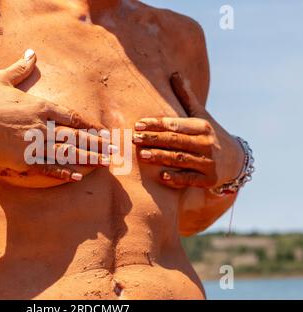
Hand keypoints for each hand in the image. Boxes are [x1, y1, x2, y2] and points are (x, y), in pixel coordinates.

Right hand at [0, 50, 108, 182]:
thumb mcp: (3, 79)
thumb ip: (21, 68)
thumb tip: (31, 53)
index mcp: (41, 106)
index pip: (73, 117)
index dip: (90, 126)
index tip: (103, 132)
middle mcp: (43, 124)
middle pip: (76, 136)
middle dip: (97, 144)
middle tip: (113, 151)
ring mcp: (35, 142)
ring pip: (67, 152)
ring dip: (88, 158)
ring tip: (104, 163)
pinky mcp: (24, 158)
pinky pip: (48, 166)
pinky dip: (64, 171)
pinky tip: (78, 175)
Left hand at [132, 72, 244, 188]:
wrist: (235, 160)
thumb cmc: (210, 134)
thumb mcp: (200, 115)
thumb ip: (186, 97)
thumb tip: (175, 74)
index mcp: (202, 127)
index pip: (176, 124)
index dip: (156, 124)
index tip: (138, 124)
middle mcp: (206, 144)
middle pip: (176, 141)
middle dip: (153, 139)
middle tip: (133, 138)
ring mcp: (208, 163)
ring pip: (180, 159)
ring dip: (160, 157)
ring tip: (142, 155)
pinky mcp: (208, 180)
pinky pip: (190, 179)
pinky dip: (176, 178)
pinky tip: (162, 176)